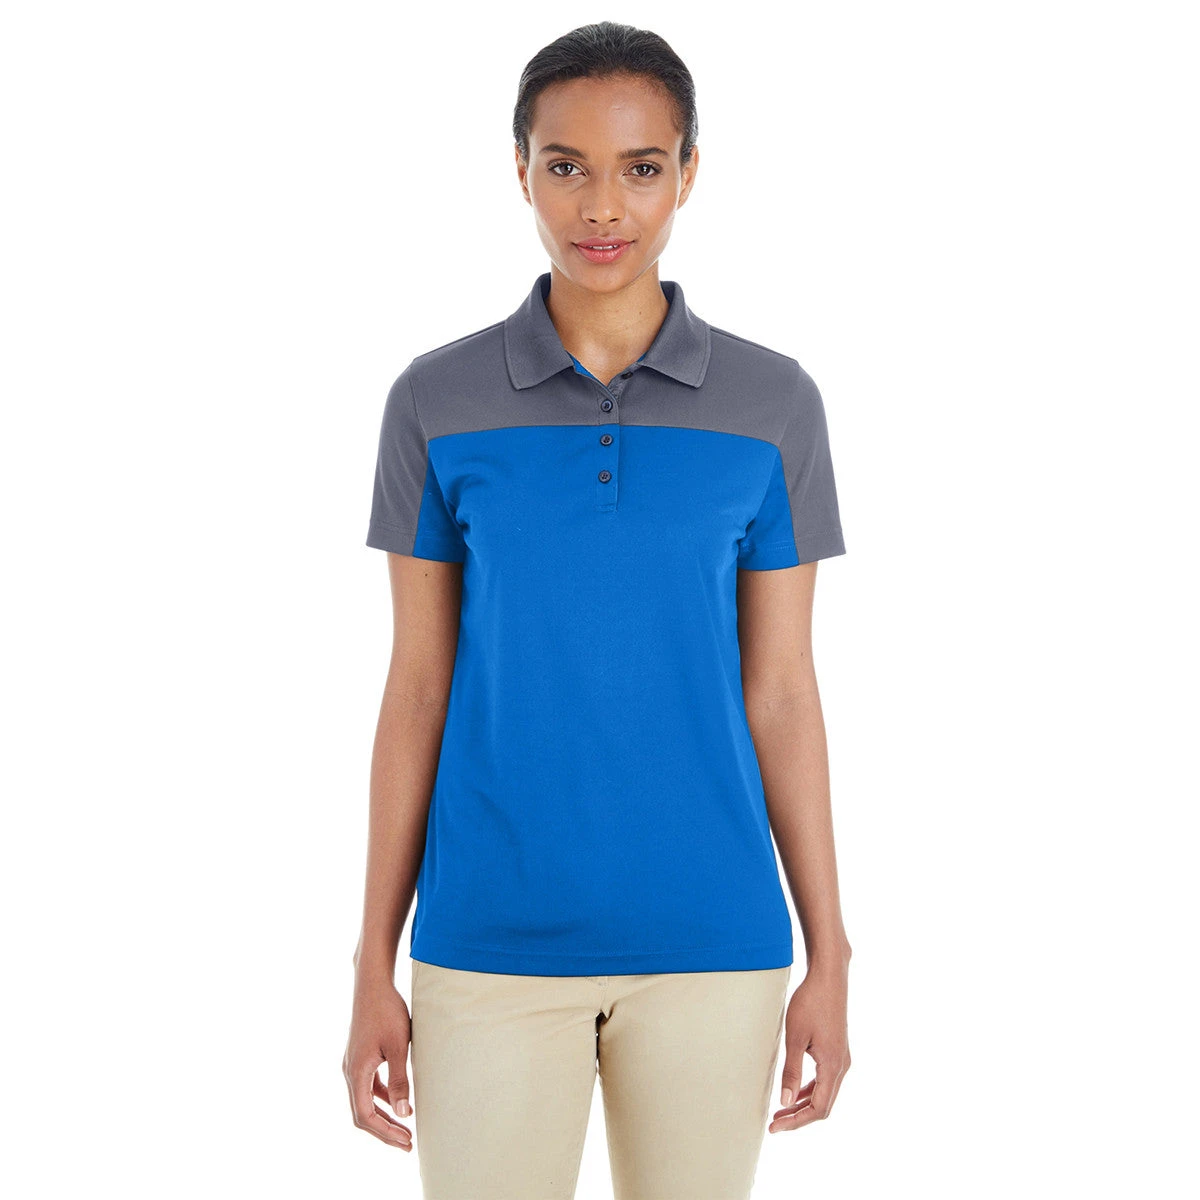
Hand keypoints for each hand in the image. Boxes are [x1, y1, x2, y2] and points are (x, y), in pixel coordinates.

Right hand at [343, 977, 414, 1150]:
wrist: (372, 985)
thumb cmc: (387, 1012)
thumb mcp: (399, 1047)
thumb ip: (400, 1080)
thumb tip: (405, 1114)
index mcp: (356, 1073)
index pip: (365, 1116)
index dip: (385, 1133)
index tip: (406, 1141)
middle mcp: (350, 1071)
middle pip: (362, 1113)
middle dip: (384, 1130)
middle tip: (407, 1143)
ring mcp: (353, 1063)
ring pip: (364, 1100)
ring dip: (383, 1116)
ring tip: (404, 1127)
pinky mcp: (360, 1056)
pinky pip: (368, 1086)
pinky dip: (382, 1098)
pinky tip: (398, 1101)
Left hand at [768, 963, 850, 1133]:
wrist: (828, 978)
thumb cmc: (810, 1003)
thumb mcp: (795, 1037)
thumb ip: (791, 1070)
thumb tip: (785, 1102)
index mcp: (833, 1066)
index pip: (818, 1108)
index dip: (796, 1121)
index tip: (775, 1127)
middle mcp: (842, 1066)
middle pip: (823, 1105)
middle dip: (798, 1117)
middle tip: (774, 1123)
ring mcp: (841, 1058)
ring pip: (825, 1093)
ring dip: (803, 1104)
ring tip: (781, 1112)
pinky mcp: (837, 1050)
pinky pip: (825, 1080)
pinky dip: (809, 1090)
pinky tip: (794, 1090)